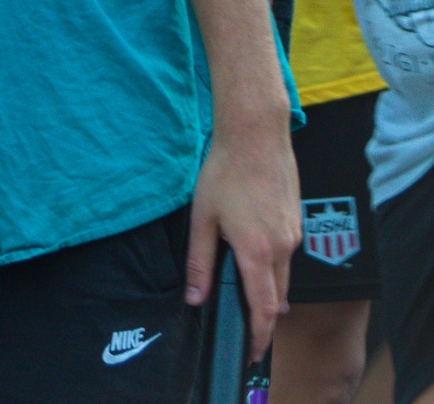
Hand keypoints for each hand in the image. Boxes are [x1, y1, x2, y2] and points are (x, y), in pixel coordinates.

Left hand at [184, 121, 300, 356]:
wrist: (256, 136)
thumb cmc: (225, 173)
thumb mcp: (201, 219)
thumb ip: (199, 263)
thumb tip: (195, 298)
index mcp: (258, 252)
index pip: (264, 309)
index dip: (258, 336)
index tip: (250, 353)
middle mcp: (283, 249)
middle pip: (277, 298)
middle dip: (263, 320)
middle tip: (245, 333)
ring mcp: (294, 235)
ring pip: (283, 276)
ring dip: (268, 291)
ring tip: (246, 299)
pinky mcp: (295, 223)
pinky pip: (286, 256)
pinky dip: (272, 267)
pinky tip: (254, 259)